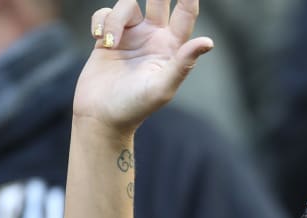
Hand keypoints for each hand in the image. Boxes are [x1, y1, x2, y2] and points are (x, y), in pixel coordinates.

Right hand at [73, 0, 213, 134]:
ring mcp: (131, 36)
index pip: (185, 13)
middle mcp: (154, 37)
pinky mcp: (108, 38)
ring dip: (115, 18)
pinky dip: (100, 22)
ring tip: (108, 41)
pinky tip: (98, 40)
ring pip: (126, 6)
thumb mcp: (162, 87)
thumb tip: (208, 41)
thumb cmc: (135, 107)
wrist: (101, 117)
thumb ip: (183, 63)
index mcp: (172, 47)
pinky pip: (105, 14)